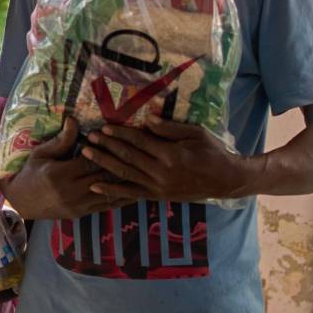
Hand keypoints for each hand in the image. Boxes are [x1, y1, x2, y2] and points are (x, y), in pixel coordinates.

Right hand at [1, 116, 144, 219]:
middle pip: (102, 176)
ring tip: (144, 174)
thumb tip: (73, 121)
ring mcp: (76, 205)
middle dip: (120, 165)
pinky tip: (134, 193)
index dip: (105, 150)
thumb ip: (60, 140)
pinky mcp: (80, 214)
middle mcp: (70, 191)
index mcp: (59, 174)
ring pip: (107, 192)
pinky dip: (120, 199)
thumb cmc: (30, 173)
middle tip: (140, 154)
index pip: (90, 161)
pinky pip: (104, 207)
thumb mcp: (41, 154)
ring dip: (125, 183)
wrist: (20, 203)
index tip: (117, 140)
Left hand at [80, 120, 252, 201]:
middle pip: (128, 157)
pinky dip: (112, 190)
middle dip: (106, 147)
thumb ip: (170, 127)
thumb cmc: (212, 152)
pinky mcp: (158, 196)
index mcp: (171, 154)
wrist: (226, 180)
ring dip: (104, 164)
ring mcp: (158, 187)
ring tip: (86, 155)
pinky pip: (131, 193)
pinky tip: (95, 185)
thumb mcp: (196, 133)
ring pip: (125, 174)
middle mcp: (161, 172)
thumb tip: (148, 116)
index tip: (104, 127)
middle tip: (88, 138)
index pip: (139, 141)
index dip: (120, 134)